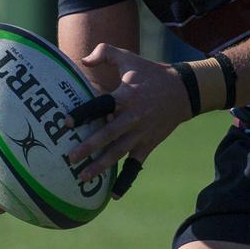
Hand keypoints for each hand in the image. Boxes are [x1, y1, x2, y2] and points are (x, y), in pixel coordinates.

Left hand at [64, 44, 191, 197]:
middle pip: (108, 135)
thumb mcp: (129, 58)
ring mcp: (141, 133)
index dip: (83, 113)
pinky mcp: (148, 145)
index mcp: (126, 95)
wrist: (184, 91)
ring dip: (101, 167)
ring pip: (119, 153)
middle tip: (69, 158)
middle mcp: (133, 117)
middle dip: (88, 148)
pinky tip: (113, 195)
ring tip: (82, 179)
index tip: (65, 122)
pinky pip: (135, 165)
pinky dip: (126, 181)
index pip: (101, 105)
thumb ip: (105, 53)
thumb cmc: (151, 73)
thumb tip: (83, 60)